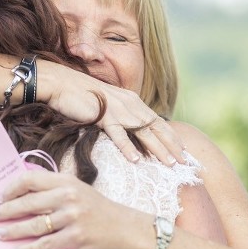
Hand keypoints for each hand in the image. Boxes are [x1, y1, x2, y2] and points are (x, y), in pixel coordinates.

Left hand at [0, 170, 154, 248]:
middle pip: (27, 203)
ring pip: (33, 225)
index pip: (30, 180)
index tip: (0, 197)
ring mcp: (72, 217)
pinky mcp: (75, 238)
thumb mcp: (78, 189)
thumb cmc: (98, 209)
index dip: (11, 188)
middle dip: (5, 211)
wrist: (124, 229)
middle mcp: (68, 196)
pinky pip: (44, 245)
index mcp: (66, 181)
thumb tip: (21, 190)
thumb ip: (54, 188)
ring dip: (12, 231)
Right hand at [45, 63, 184, 165]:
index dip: (171, 137)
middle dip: (172, 145)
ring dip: (158, 149)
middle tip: (185, 162)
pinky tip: (135, 160)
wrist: (62, 84)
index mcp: (132, 101)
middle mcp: (130, 104)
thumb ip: (121, 117)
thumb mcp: (108, 106)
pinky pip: (118, 134)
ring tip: (170, 164)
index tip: (182, 151)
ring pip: (143, 132)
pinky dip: (127, 147)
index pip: (157, 121)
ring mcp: (118, 109)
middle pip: (156, 127)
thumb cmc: (82, 97)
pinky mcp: (103, 115)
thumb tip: (129, 133)